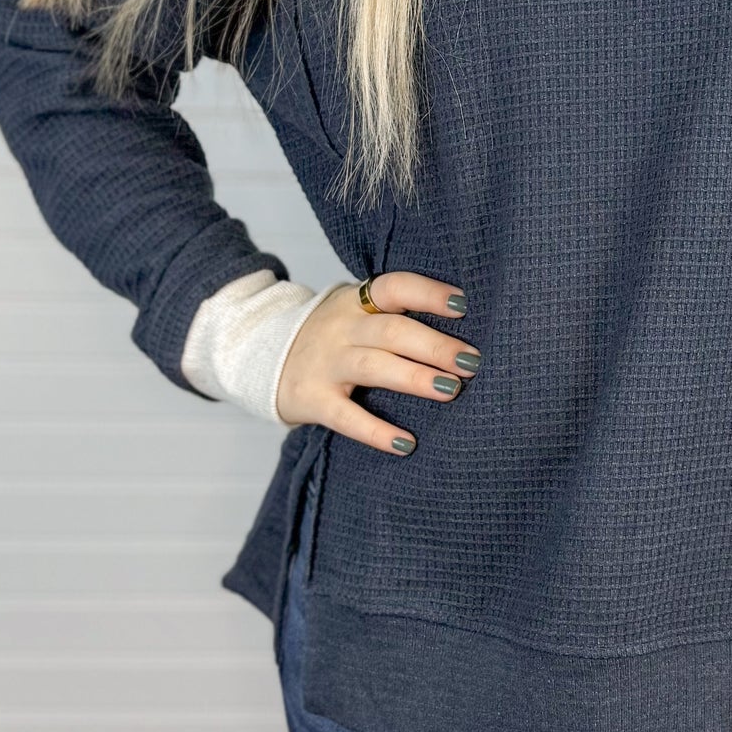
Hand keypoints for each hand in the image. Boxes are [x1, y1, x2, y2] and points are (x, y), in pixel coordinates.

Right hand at [275, 269, 476, 453]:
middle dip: (435, 345)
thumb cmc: (333, 337)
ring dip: (414, 377)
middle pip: (392, 331)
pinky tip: (406, 444)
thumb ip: (394, 315)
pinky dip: (376, 432)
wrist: (260, 356)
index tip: (463, 305)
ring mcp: (325, 364)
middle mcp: (341, 328)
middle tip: (471, 361)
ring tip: (451, 390)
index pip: (395, 287)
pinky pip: (347, 417)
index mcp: (357, 301)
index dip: (428, 294)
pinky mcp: (312, 399)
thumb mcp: (355, 313)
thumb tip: (462, 329)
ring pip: (373, 366)